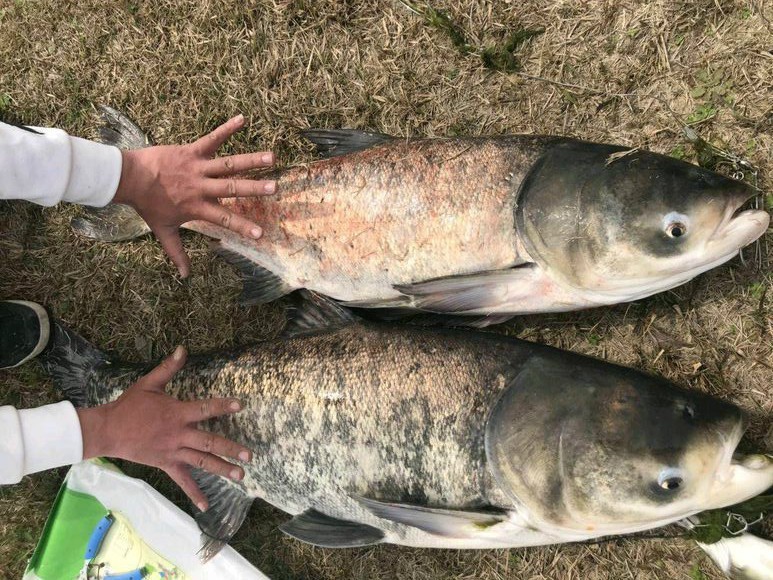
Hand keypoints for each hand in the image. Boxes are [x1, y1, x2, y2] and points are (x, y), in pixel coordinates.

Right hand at [76, 346, 251, 510]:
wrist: (107, 430)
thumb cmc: (129, 405)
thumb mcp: (149, 383)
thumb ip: (168, 368)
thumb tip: (183, 348)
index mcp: (177, 413)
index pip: (205, 409)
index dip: (222, 406)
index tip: (240, 405)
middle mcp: (179, 435)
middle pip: (209, 442)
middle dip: (231, 448)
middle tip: (249, 455)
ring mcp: (173, 452)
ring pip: (201, 462)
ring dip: (222, 469)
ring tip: (241, 476)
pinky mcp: (166, 464)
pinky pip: (182, 480)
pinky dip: (194, 493)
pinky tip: (206, 505)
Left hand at [112, 114, 275, 277]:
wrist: (129, 177)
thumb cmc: (147, 204)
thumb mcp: (162, 230)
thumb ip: (176, 252)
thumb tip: (184, 276)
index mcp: (196, 207)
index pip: (223, 219)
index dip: (241, 226)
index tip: (259, 233)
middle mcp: (200, 187)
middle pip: (231, 188)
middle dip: (254, 188)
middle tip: (275, 188)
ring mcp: (197, 167)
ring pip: (228, 164)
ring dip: (250, 160)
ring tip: (271, 157)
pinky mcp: (191, 150)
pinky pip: (212, 138)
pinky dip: (226, 128)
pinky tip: (243, 118)